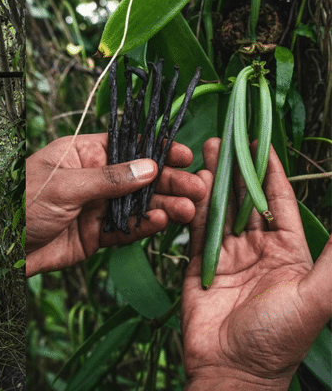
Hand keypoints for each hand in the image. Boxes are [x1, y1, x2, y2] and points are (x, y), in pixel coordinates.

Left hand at [26, 133, 206, 276]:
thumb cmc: (23, 202)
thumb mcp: (66, 185)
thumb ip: (109, 179)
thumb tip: (150, 167)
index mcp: (83, 154)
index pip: (128, 146)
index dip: (157, 149)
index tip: (185, 155)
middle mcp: (94, 179)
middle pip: (139, 177)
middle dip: (169, 182)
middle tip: (197, 189)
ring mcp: (96, 208)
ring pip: (137, 205)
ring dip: (163, 206)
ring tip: (187, 210)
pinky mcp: (95, 236)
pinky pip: (125, 230)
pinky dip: (143, 228)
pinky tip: (161, 223)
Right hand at [181, 138, 331, 389]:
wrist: (231, 369)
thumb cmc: (278, 337)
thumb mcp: (315, 297)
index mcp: (288, 252)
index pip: (277, 202)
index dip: (269, 172)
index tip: (259, 142)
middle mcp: (258, 249)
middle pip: (245, 201)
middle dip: (236, 169)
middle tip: (223, 139)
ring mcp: (227, 257)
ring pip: (219, 211)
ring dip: (213, 182)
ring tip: (204, 154)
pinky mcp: (200, 266)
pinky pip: (198, 231)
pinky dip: (195, 208)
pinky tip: (191, 187)